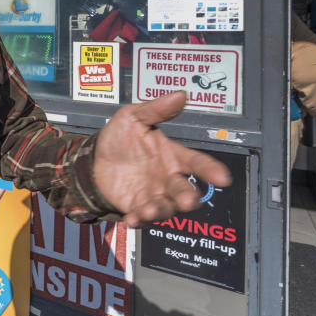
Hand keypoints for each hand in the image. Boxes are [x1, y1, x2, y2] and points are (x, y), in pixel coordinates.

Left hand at [93, 91, 231, 226]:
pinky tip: (131, 219)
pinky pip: (143, 218)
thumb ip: (156, 110)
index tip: (223, 178)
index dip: (210, 170)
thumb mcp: (133, 117)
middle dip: (188, 198)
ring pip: (166, 208)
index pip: (197, 163)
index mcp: (173, 156)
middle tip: (186, 201)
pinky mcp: (136, 208)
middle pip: (186, 192)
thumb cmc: (119, 138)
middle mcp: (167, 179)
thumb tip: (180, 95)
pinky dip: (139, 220)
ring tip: (150, 210)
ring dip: (161, 211)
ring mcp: (153, 195)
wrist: (93, 158)